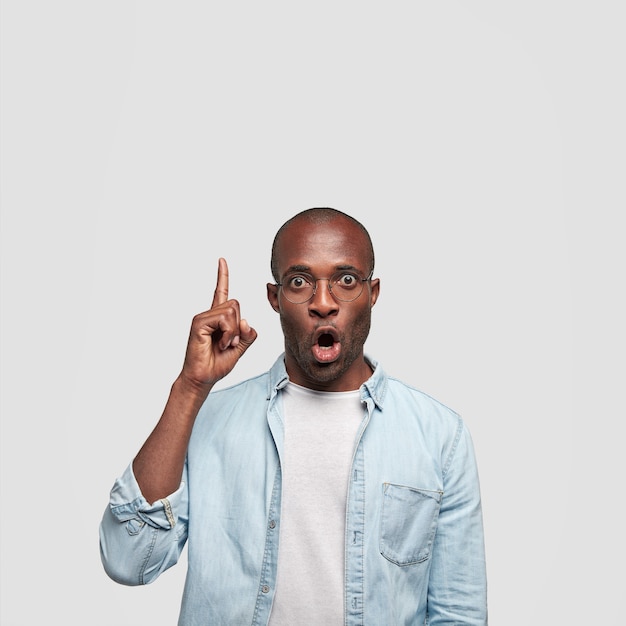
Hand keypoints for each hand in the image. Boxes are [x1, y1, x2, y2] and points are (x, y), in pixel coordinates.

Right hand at [180, 258, 256, 390]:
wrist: (203, 378)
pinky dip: (228, 334)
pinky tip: (219, 344)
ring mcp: (202, 317)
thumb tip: (246, 321)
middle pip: (236, 304)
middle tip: (229, 343)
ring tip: (223, 345)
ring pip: (232, 311)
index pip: (221, 292)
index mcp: (218, 318)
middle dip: (239, 326)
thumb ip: (247, 334)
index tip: (221, 260)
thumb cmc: (217, 364)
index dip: (222, 276)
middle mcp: (209, 314)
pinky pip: (224, 319)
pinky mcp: (199, 322)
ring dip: (234, 332)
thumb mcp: (240, 348)